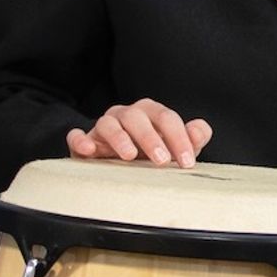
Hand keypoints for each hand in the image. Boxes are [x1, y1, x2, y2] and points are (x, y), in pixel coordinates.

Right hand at [67, 99, 212, 165]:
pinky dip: (81, 140)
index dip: (179, 138)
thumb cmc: (150, 153)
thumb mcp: (174, 148)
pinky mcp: (85, 141)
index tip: (187, 161)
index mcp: (151, 113)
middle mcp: (127, 115)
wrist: (117, 162)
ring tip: (129, 156)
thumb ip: (191, 139)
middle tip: (162, 160)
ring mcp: (104, 126)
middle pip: (138, 118)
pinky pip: (77, 136)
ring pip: (109, 123)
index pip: (167, 118)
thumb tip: (199, 130)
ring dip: (120, 138)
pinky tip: (89, 150)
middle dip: (151, 138)